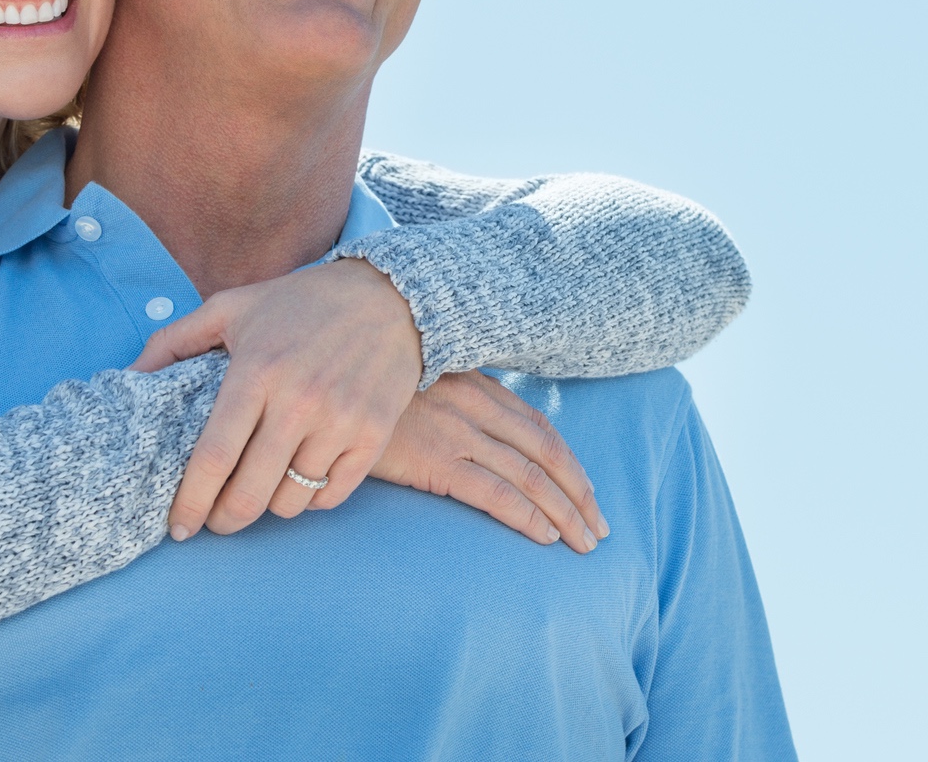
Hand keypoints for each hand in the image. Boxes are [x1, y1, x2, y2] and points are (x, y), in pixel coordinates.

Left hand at [130, 257, 423, 539]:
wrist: (393, 296)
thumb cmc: (302, 302)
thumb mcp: (233, 306)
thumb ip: (176, 339)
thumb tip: (128, 377)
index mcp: (257, 371)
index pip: (214, 456)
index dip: (190, 501)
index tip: (176, 526)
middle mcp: (300, 401)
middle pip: (250, 493)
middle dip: (223, 520)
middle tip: (215, 520)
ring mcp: (341, 421)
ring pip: (291, 501)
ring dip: (268, 506)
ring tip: (260, 490)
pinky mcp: (374, 435)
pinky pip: (332, 495)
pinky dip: (311, 499)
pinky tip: (300, 480)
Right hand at [372, 371, 609, 552]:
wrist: (328, 389)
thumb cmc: (372, 393)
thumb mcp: (422, 384)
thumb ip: (456, 402)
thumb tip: (480, 434)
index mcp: (479, 387)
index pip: (540, 428)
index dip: (570, 464)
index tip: (588, 493)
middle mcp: (477, 406)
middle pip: (546, 454)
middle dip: (579, 494)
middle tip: (599, 528)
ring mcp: (458, 433)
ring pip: (529, 478)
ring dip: (564, 513)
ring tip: (581, 543)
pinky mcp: (436, 461)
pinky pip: (495, 493)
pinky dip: (527, 516)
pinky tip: (544, 536)